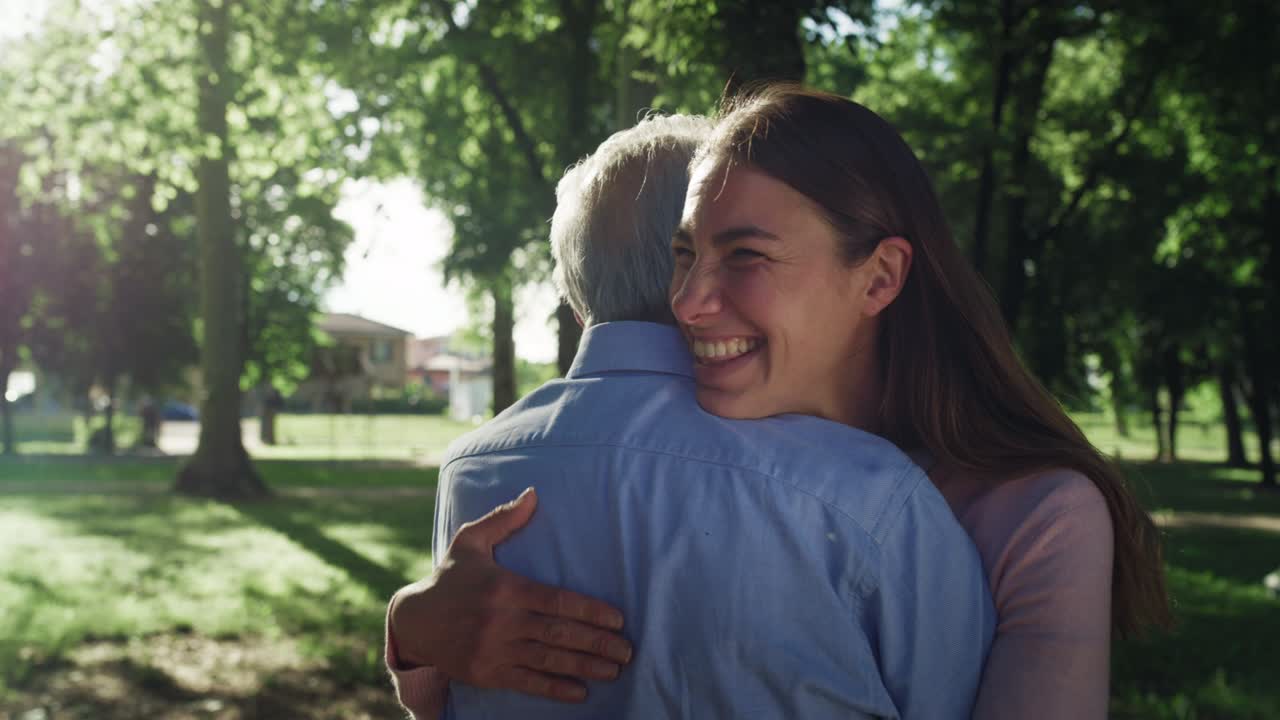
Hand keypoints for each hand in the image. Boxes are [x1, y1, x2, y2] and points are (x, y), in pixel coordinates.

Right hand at [389, 487, 632, 702]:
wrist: (414, 622)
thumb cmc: (450, 577)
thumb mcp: (471, 541)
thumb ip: (504, 519)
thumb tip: (533, 494)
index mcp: (505, 588)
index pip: (557, 601)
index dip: (590, 611)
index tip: (617, 619)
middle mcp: (502, 621)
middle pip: (559, 633)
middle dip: (597, 643)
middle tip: (627, 650)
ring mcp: (494, 650)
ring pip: (548, 660)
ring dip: (585, 666)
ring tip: (614, 670)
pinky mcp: (487, 673)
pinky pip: (528, 682)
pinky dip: (555, 689)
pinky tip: (581, 692)